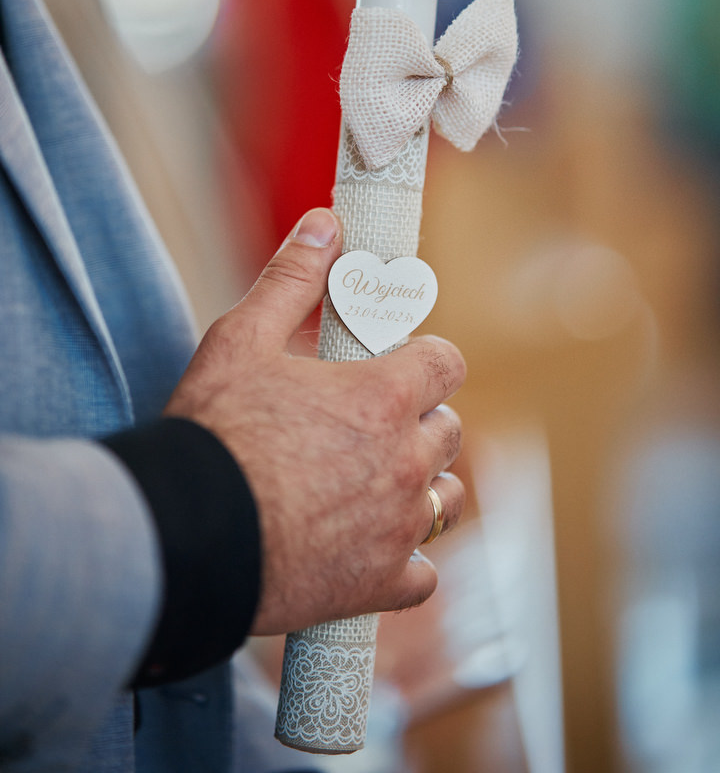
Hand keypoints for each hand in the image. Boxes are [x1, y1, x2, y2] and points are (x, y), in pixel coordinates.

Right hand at [164, 208, 465, 634]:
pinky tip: (374, 549)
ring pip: (447, 498)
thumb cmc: (214, 433)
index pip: (446, 363)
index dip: (426, 359)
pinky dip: (406, 561)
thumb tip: (325, 225)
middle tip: (372, 423)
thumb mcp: (241, 339)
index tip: (399, 365)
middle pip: (449, 429)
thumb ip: (292, 279)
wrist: (184, 534)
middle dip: (420, 420)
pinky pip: (424, 573)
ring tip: (378, 482)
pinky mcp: (379, 583)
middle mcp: (405, 461)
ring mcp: (398, 527)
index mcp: (384, 397)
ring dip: (424, 485)